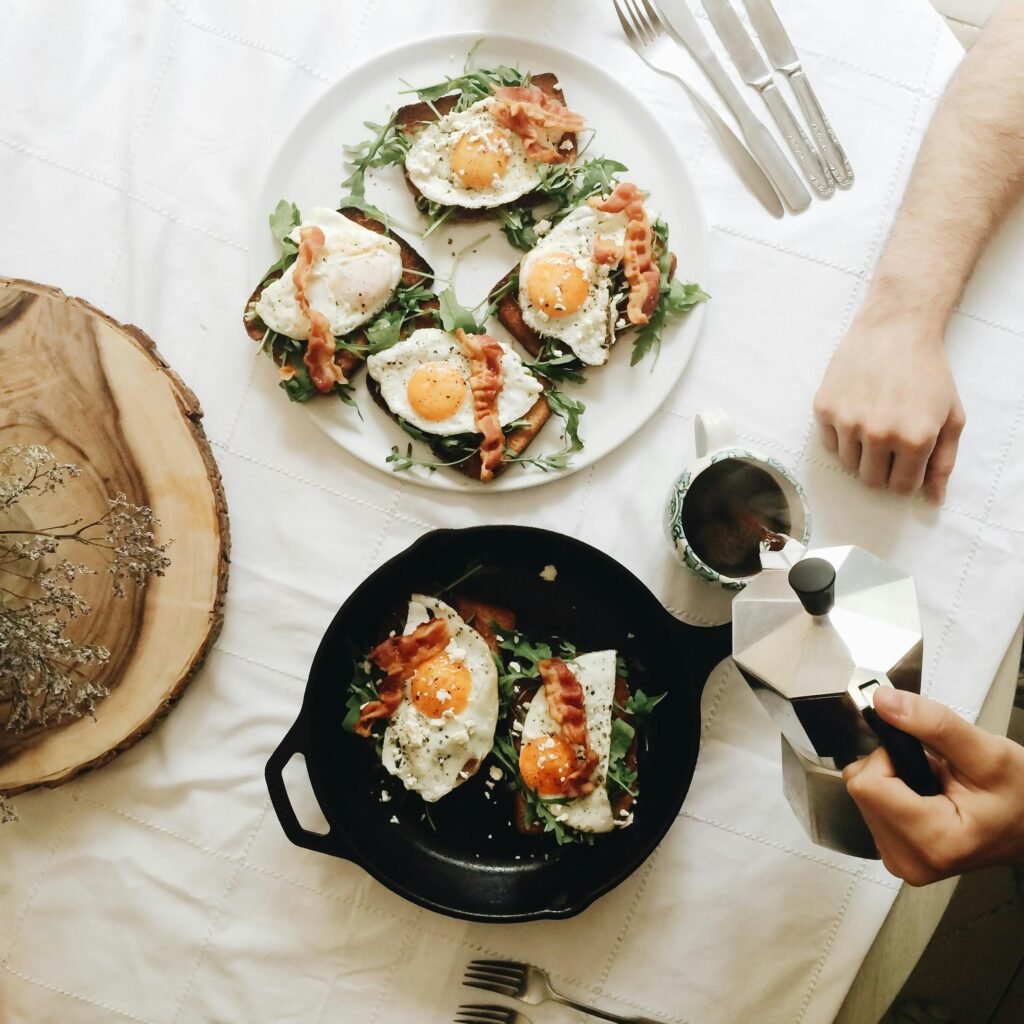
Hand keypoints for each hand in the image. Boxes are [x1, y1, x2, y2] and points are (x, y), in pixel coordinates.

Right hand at [813, 306, 964, 503]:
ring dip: (860, 451)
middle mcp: (879, 435)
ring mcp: (848, 421)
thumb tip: (933, 500)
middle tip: (888, 443)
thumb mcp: (951, 418)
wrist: (895, 328)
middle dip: (881, 468)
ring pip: (848, 463)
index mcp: (914, 440)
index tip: (906, 459)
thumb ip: (943, 463)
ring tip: (873, 421)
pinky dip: (840, 435)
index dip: (905, 475)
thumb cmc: (927, 372)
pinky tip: (855, 410)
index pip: (901, 487)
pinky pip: (828, 443)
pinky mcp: (825, 408)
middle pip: (870, 480)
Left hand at [844, 688, 1023, 884]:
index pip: (866, 784)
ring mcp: (900, 860)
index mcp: (933, 841)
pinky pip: (871, 806)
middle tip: (936, 772)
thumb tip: (885, 702)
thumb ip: (932, 724)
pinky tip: (927, 796)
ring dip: (894, 779)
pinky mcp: (895, 853)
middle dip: (892, 767)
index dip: (889, 757)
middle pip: (861, 788)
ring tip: (937, 786)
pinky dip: (894, 792)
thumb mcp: (987, 751)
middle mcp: (909, 859)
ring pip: (862, 795)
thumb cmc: (1021, 797)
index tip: (921, 754)